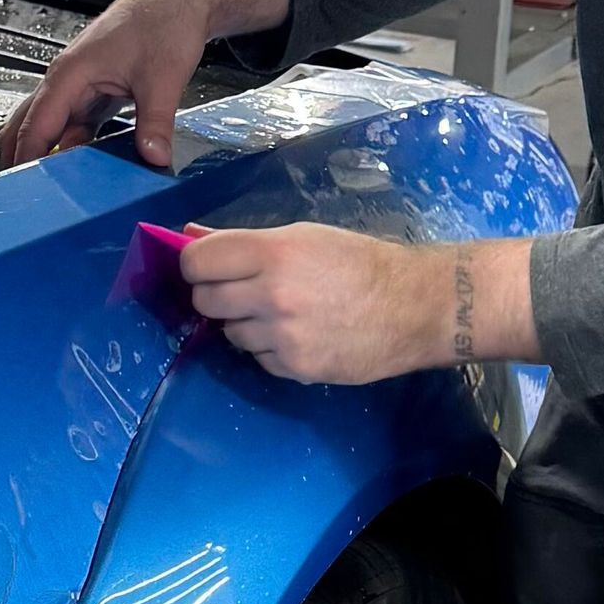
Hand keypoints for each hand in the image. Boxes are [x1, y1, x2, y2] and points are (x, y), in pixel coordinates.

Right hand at [0, 0, 291, 170]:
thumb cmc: (163, 23)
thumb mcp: (162, 77)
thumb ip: (155, 121)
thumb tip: (153, 157)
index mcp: (70, 73)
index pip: (37, 124)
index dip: (27, 157)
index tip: (23, 189)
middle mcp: (66, 79)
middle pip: (30, 125)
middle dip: (23, 157)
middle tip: (24, 197)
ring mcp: (79, 85)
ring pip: (52, 126)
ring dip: (49, 153)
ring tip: (48, 191)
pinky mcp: (95, 90)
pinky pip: (75, 124)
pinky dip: (73, 145)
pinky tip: (81, 169)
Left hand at [181, 225, 535, 384]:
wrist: (413, 306)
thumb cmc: (359, 262)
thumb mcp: (305, 236)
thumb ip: (245, 241)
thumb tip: (190, 237)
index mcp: (274, 251)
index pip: (197, 262)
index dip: (196, 264)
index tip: (207, 267)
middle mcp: (272, 294)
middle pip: (205, 300)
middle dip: (216, 295)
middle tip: (242, 291)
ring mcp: (282, 335)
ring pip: (229, 334)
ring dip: (244, 324)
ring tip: (280, 314)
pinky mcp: (295, 367)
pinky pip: (258, 358)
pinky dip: (269, 349)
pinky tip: (299, 335)